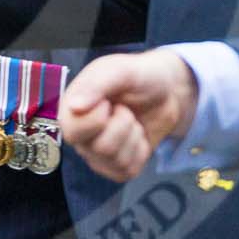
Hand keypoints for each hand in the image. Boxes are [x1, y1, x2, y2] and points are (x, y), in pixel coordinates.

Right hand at [60, 52, 199, 182]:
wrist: (167, 91)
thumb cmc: (138, 77)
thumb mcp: (118, 69)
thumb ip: (95, 84)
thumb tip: (74, 107)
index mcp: (71, 110)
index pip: (72, 130)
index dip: (97, 118)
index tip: (108, 101)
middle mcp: (80, 136)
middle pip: (98, 148)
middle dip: (122, 125)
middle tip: (123, 109)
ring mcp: (97, 155)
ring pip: (116, 158)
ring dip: (132, 134)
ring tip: (131, 119)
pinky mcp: (117, 168)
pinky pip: (128, 169)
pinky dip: (140, 149)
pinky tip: (136, 134)